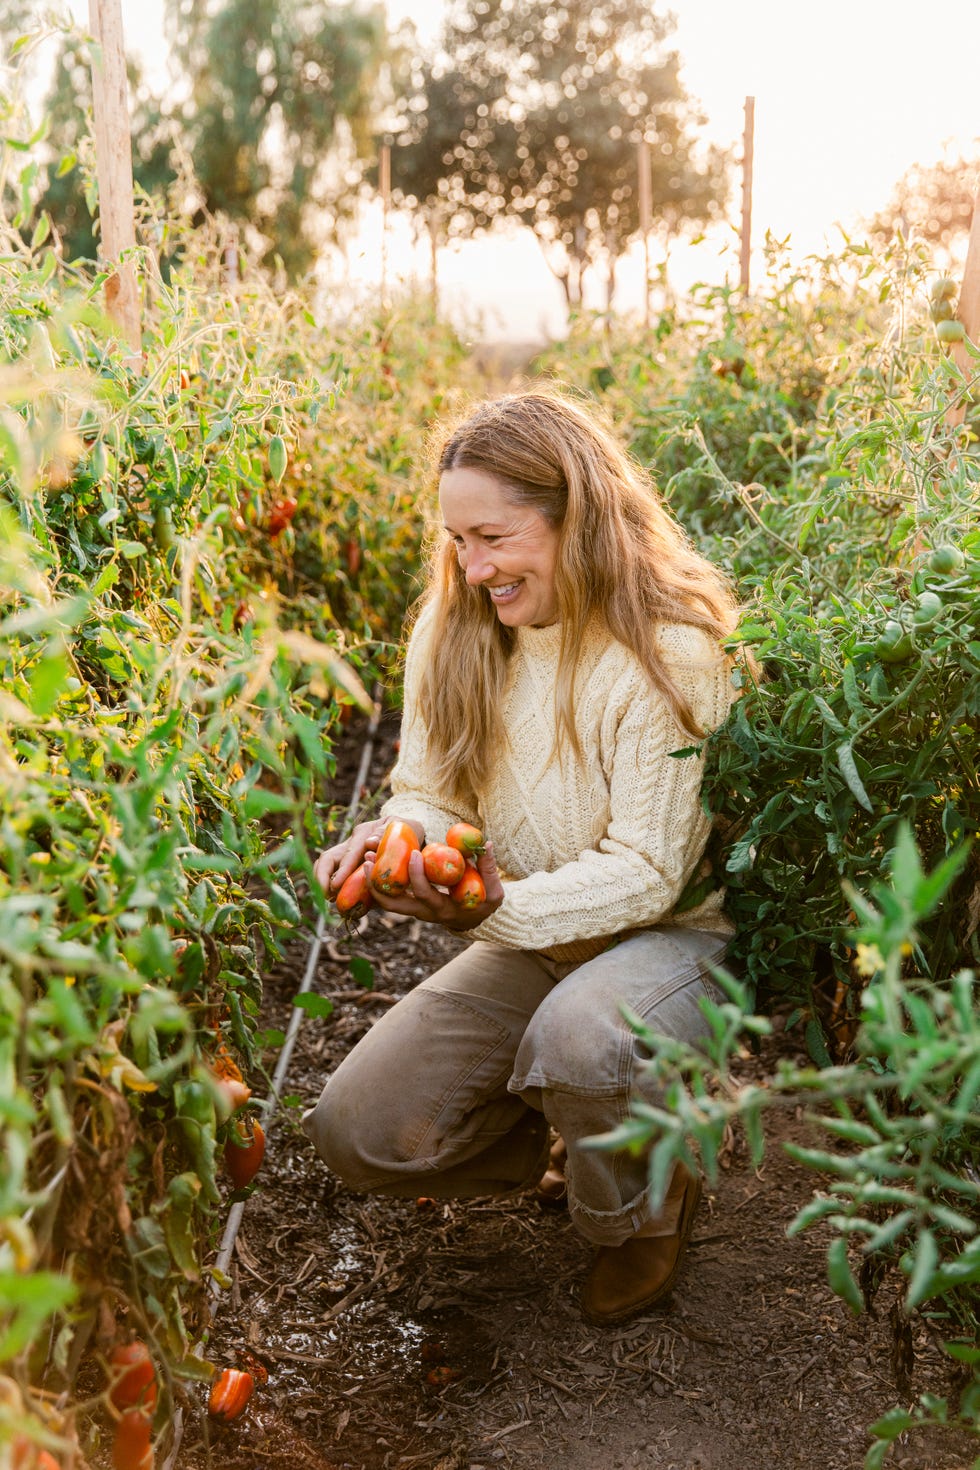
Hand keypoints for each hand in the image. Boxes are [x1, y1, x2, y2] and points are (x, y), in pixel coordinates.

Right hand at [313, 815, 424, 899]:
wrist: (408, 832)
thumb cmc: (406, 829)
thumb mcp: (403, 826)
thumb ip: (388, 833)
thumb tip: (370, 842)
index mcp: (363, 834)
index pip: (349, 853)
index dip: (342, 870)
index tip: (336, 885)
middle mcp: (352, 844)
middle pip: (328, 858)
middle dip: (321, 876)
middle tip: (323, 895)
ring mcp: (349, 855)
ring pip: (327, 867)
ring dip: (323, 883)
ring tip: (326, 900)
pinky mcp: (351, 866)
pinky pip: (337, 877)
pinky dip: (333, 889)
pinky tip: (336, 903)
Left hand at [364, 842, 503, 932]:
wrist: (472, 920)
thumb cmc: (483, 905)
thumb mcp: (493, 892)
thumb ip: (489, 869)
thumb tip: (486, 844)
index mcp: (443, 909)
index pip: (424, 894)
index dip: (417, 875)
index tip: (413, 853)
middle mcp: (424, 913)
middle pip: (394, 903)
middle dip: (380, 882)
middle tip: (370, 857)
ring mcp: (414, 911)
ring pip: (387, 902)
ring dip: (373, 883)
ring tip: (366, 858)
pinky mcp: (409, 906)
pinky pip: (390, 897)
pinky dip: (379, 883)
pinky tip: (372, 864)